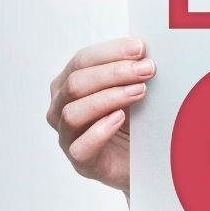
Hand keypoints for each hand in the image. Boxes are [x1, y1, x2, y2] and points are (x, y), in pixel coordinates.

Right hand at [46, 37, 155, 199]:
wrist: (144, 158)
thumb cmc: (134, 118)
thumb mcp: (133, 87)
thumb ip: (132, 69)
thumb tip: (144, 49)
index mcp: (70, 83)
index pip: (82, 61)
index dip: (111, 52)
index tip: (140, 48)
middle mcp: (62, 108)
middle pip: (76, 83)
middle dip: (114, 73)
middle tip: (147, 70)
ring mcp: (68, 136)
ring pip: (73, 112)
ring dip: (108, 98)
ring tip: (139, 92)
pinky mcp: (82, 162)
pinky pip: (80, 147)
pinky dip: (99, 131)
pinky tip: (120, 119)